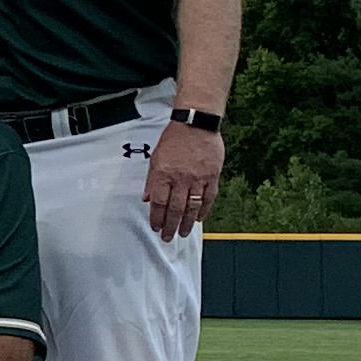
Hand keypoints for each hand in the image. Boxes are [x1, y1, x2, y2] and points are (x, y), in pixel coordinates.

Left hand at [143, 118, 223, 238]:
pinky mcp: (212, 176)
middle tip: (168, 237)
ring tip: (183, 232)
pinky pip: (208, 198)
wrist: (196, 124)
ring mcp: (198, 178)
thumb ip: (152, 180)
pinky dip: (204, 210)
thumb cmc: (174, 139)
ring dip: (186, 223)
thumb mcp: (155, 158)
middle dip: (170, 226)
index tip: (156, 227)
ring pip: (192, 207)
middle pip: (175, 209)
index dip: (157, 218)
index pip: (158, 202)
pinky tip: (198, 219)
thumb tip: (147, 199)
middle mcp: (180, 178)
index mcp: (163, 173)